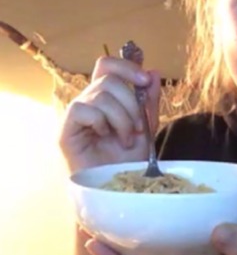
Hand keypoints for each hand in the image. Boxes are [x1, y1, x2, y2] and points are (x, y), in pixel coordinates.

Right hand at [58, 56, 160, 173]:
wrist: (120, 189)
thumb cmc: (128, 160)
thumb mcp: (147, 126)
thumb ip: (149, 100)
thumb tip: (152, 72)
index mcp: (106, 98)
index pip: (108, 65)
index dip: (126, 66)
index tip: (145, 80)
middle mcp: (88, 102)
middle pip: (108, 79)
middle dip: (131, 103)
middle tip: (138, 128)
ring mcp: (75, 116)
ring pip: (101, 95)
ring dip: (122, 118)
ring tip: (126, 139)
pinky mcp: (65, 131)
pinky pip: (82, 109)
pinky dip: (102, 122)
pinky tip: (105, 137)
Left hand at [84, 223, 236, 254]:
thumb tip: (218, 231)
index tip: (93, 242)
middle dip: (115, 246)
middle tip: (94, 218)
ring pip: (155, 251)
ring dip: (133, 235)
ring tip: (117, 210)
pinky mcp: (205, 247)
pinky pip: (172, 239)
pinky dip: (158, 226)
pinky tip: (158, 207)